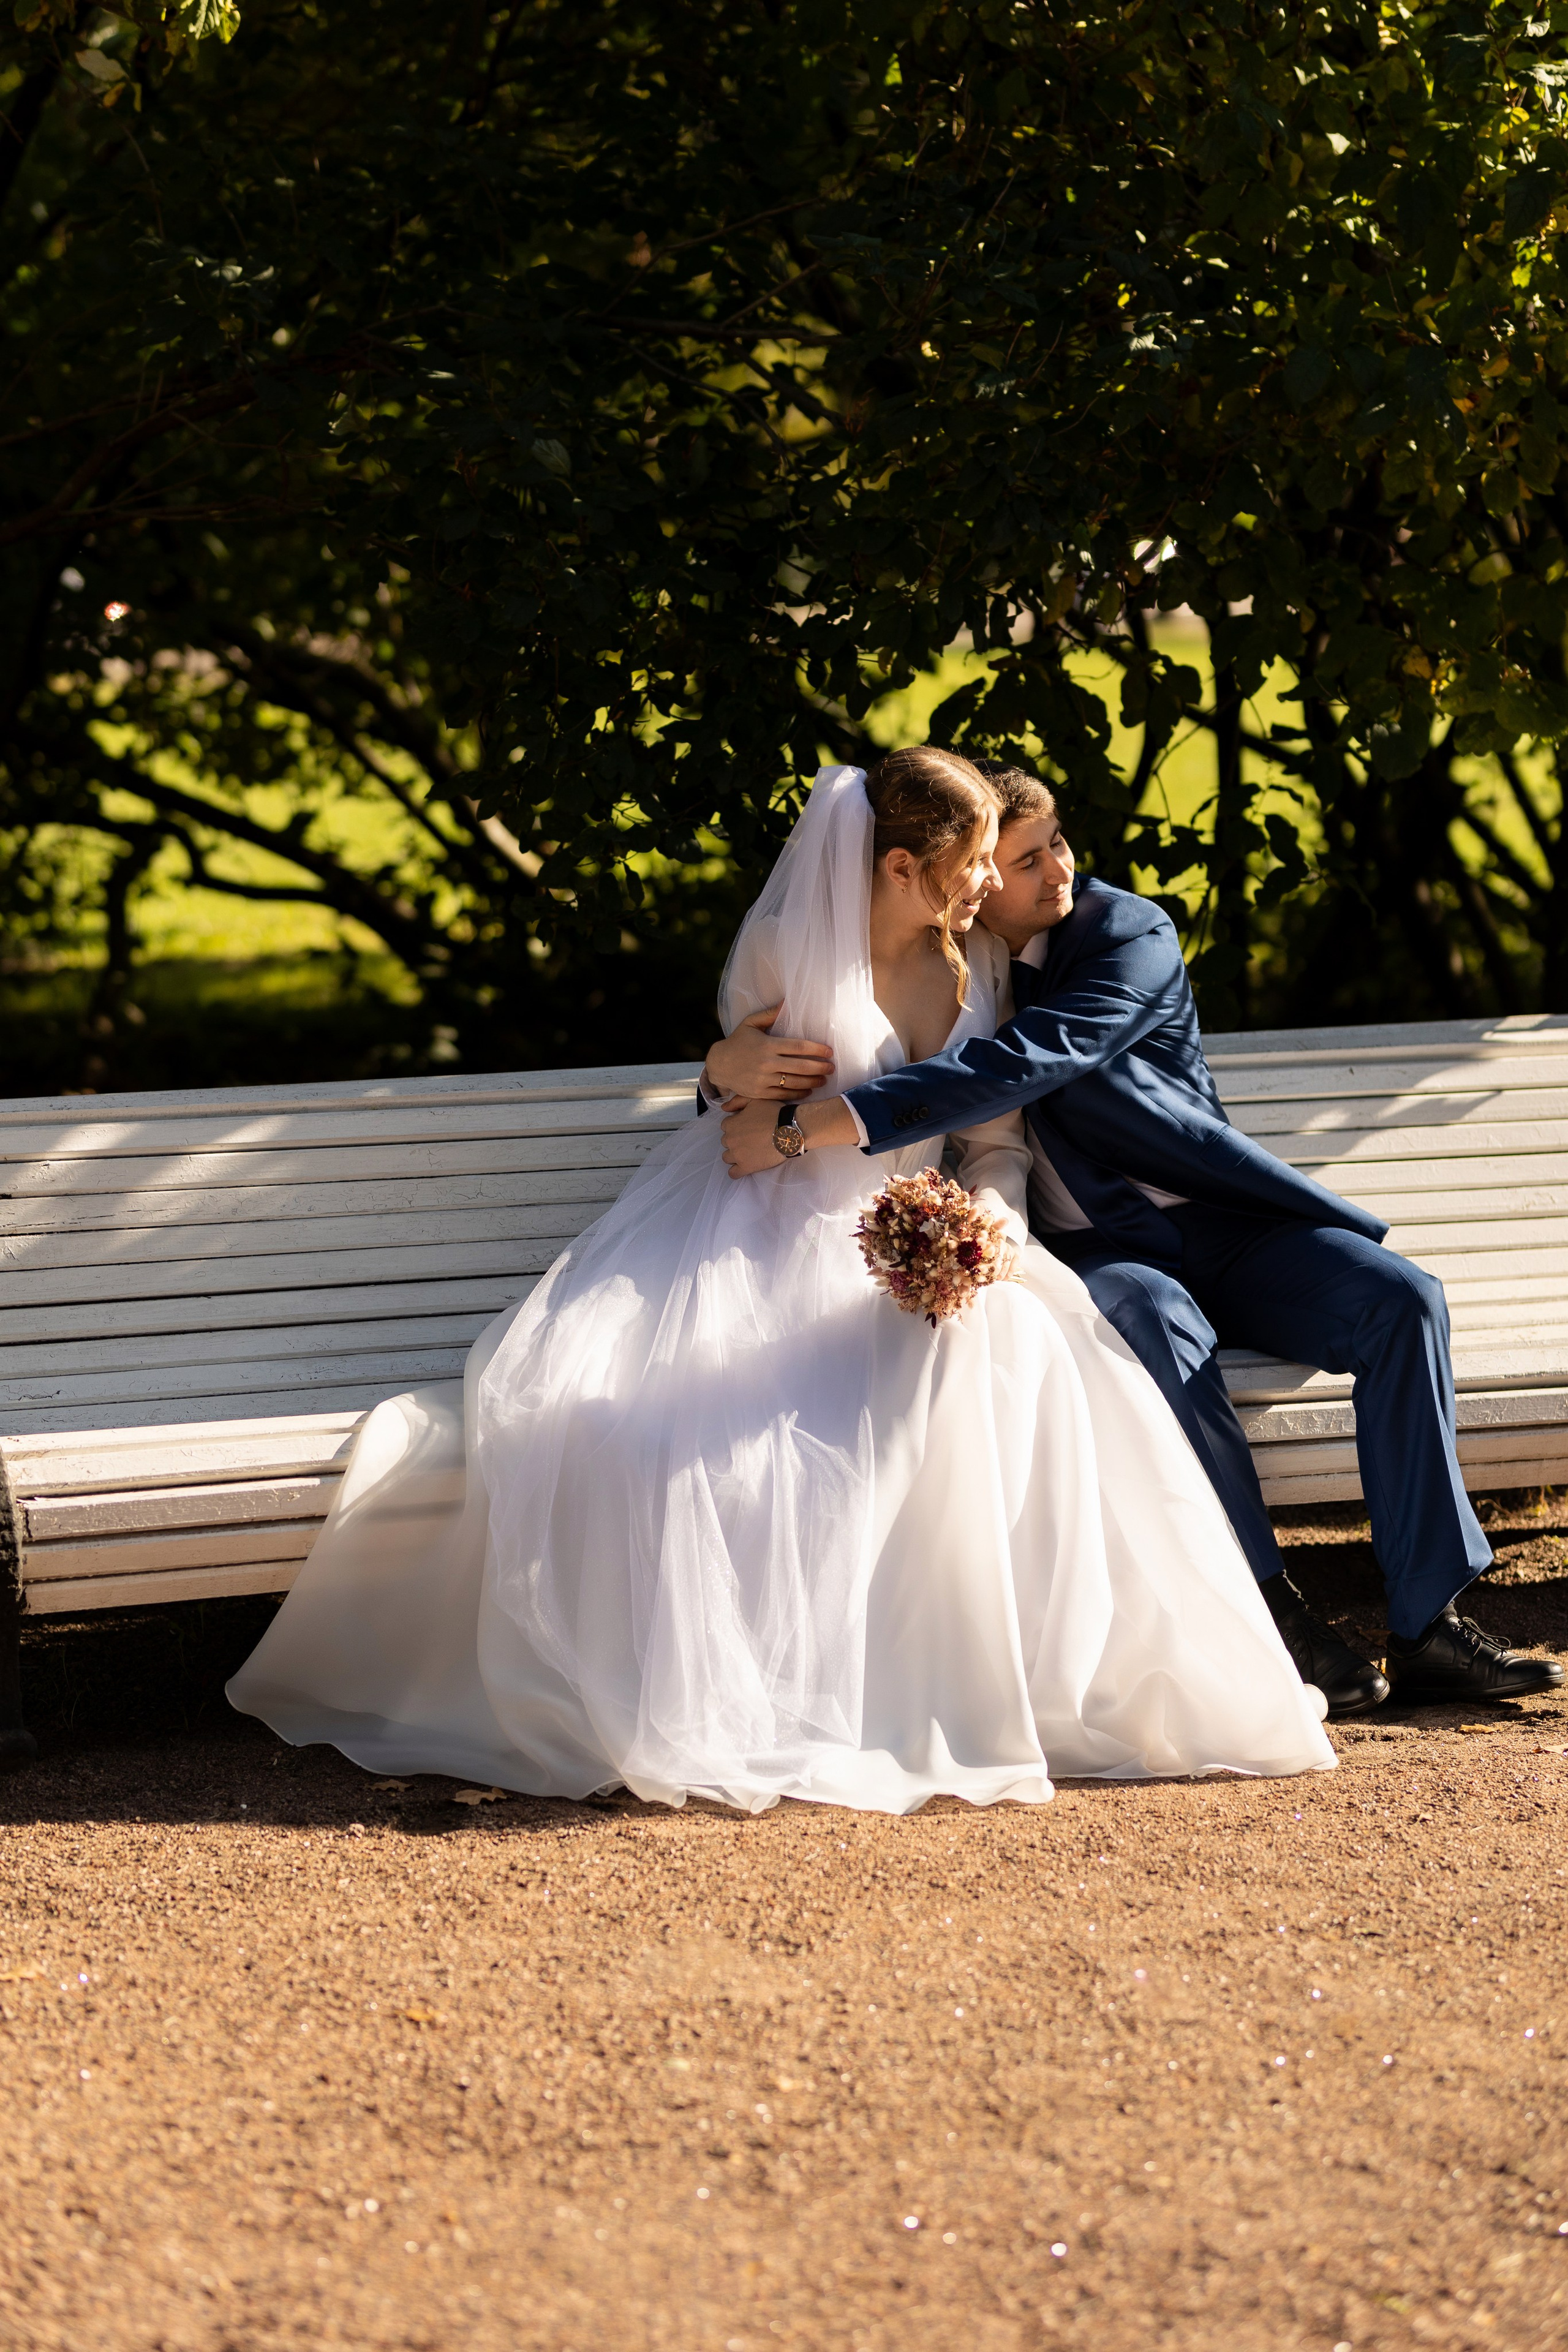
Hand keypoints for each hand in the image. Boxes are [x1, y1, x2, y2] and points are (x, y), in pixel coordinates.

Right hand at [704, 1005, 834, 1103]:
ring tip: (824, 1079)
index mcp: (767, 1045)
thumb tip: (786, 1002)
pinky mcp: (760, 1093)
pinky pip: (784, 1094)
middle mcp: (766, 1063)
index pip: (799, 1046)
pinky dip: (798, 1093)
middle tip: (831, 1068)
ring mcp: (763, 1079)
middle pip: (801, 1066)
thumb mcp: (750, 1023)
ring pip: (795, 1082)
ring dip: (813, 1082)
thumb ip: (769, 1014)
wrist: (718, 1065)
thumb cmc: (737, 1041)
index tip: (829, 1051)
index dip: (817, 1049)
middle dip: (820, 1067)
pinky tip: (808, 1090)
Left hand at [720, 1097, 789, 1177]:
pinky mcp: (746, 1167)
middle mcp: (730, 1140)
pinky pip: (733, 1173)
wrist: (789, 1131)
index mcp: (731, 1124)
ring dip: (734, 1155)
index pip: (725, 1126)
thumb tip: (723, 1108)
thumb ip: (737, 1101)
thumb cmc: (773, 1113)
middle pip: (726, 1142)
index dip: (736, 1125)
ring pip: (727, 1157)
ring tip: (748, 1152)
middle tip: (750, 1138)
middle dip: (735, 1140)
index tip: (746, 1127)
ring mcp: (737, 1155)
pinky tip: (743, 1167)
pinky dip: (736, 1171)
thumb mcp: (755, 1099)